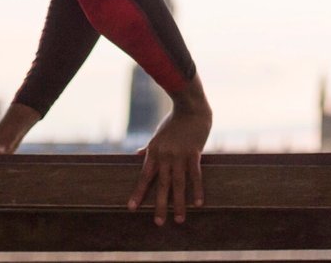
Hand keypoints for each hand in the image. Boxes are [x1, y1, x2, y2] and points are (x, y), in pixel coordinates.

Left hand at [129, 75, 211, 225]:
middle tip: (158, 223)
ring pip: (179, 184)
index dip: (138, 193)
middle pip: (161, 185)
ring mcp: (180, 155)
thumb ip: (148, 148)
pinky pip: (195, 175)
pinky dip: (197, 189)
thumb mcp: (157, 134)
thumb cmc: (173, 120)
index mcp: (154, 152)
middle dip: (160, 205)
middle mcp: (165, 156)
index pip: (144, 177)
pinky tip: (198, 203)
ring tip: (179, 219)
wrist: (190, 106)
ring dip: (179, 203)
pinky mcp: (194, 153)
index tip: (132, 208)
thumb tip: (136, 155)